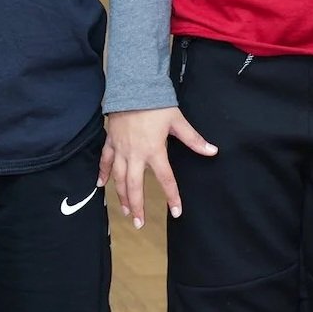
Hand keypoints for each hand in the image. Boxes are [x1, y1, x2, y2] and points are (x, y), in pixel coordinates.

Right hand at [100, 107, 215, 227]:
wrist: (132, 88)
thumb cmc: (156, 104)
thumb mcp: (178, 121)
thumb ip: (194, 140)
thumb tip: (212, 151)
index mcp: (154, 151)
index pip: (165, 179)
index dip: (171, 197)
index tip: (176, 212)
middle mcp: (135, 154)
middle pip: (134, 186)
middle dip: (137, 206)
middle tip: (139, 223)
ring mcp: (121, 149)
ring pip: (119, 178)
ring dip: (121, 196)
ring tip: (125, 211)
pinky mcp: (111, 142)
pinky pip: (105, 161)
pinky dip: (102, 173)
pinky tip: (100, 185)